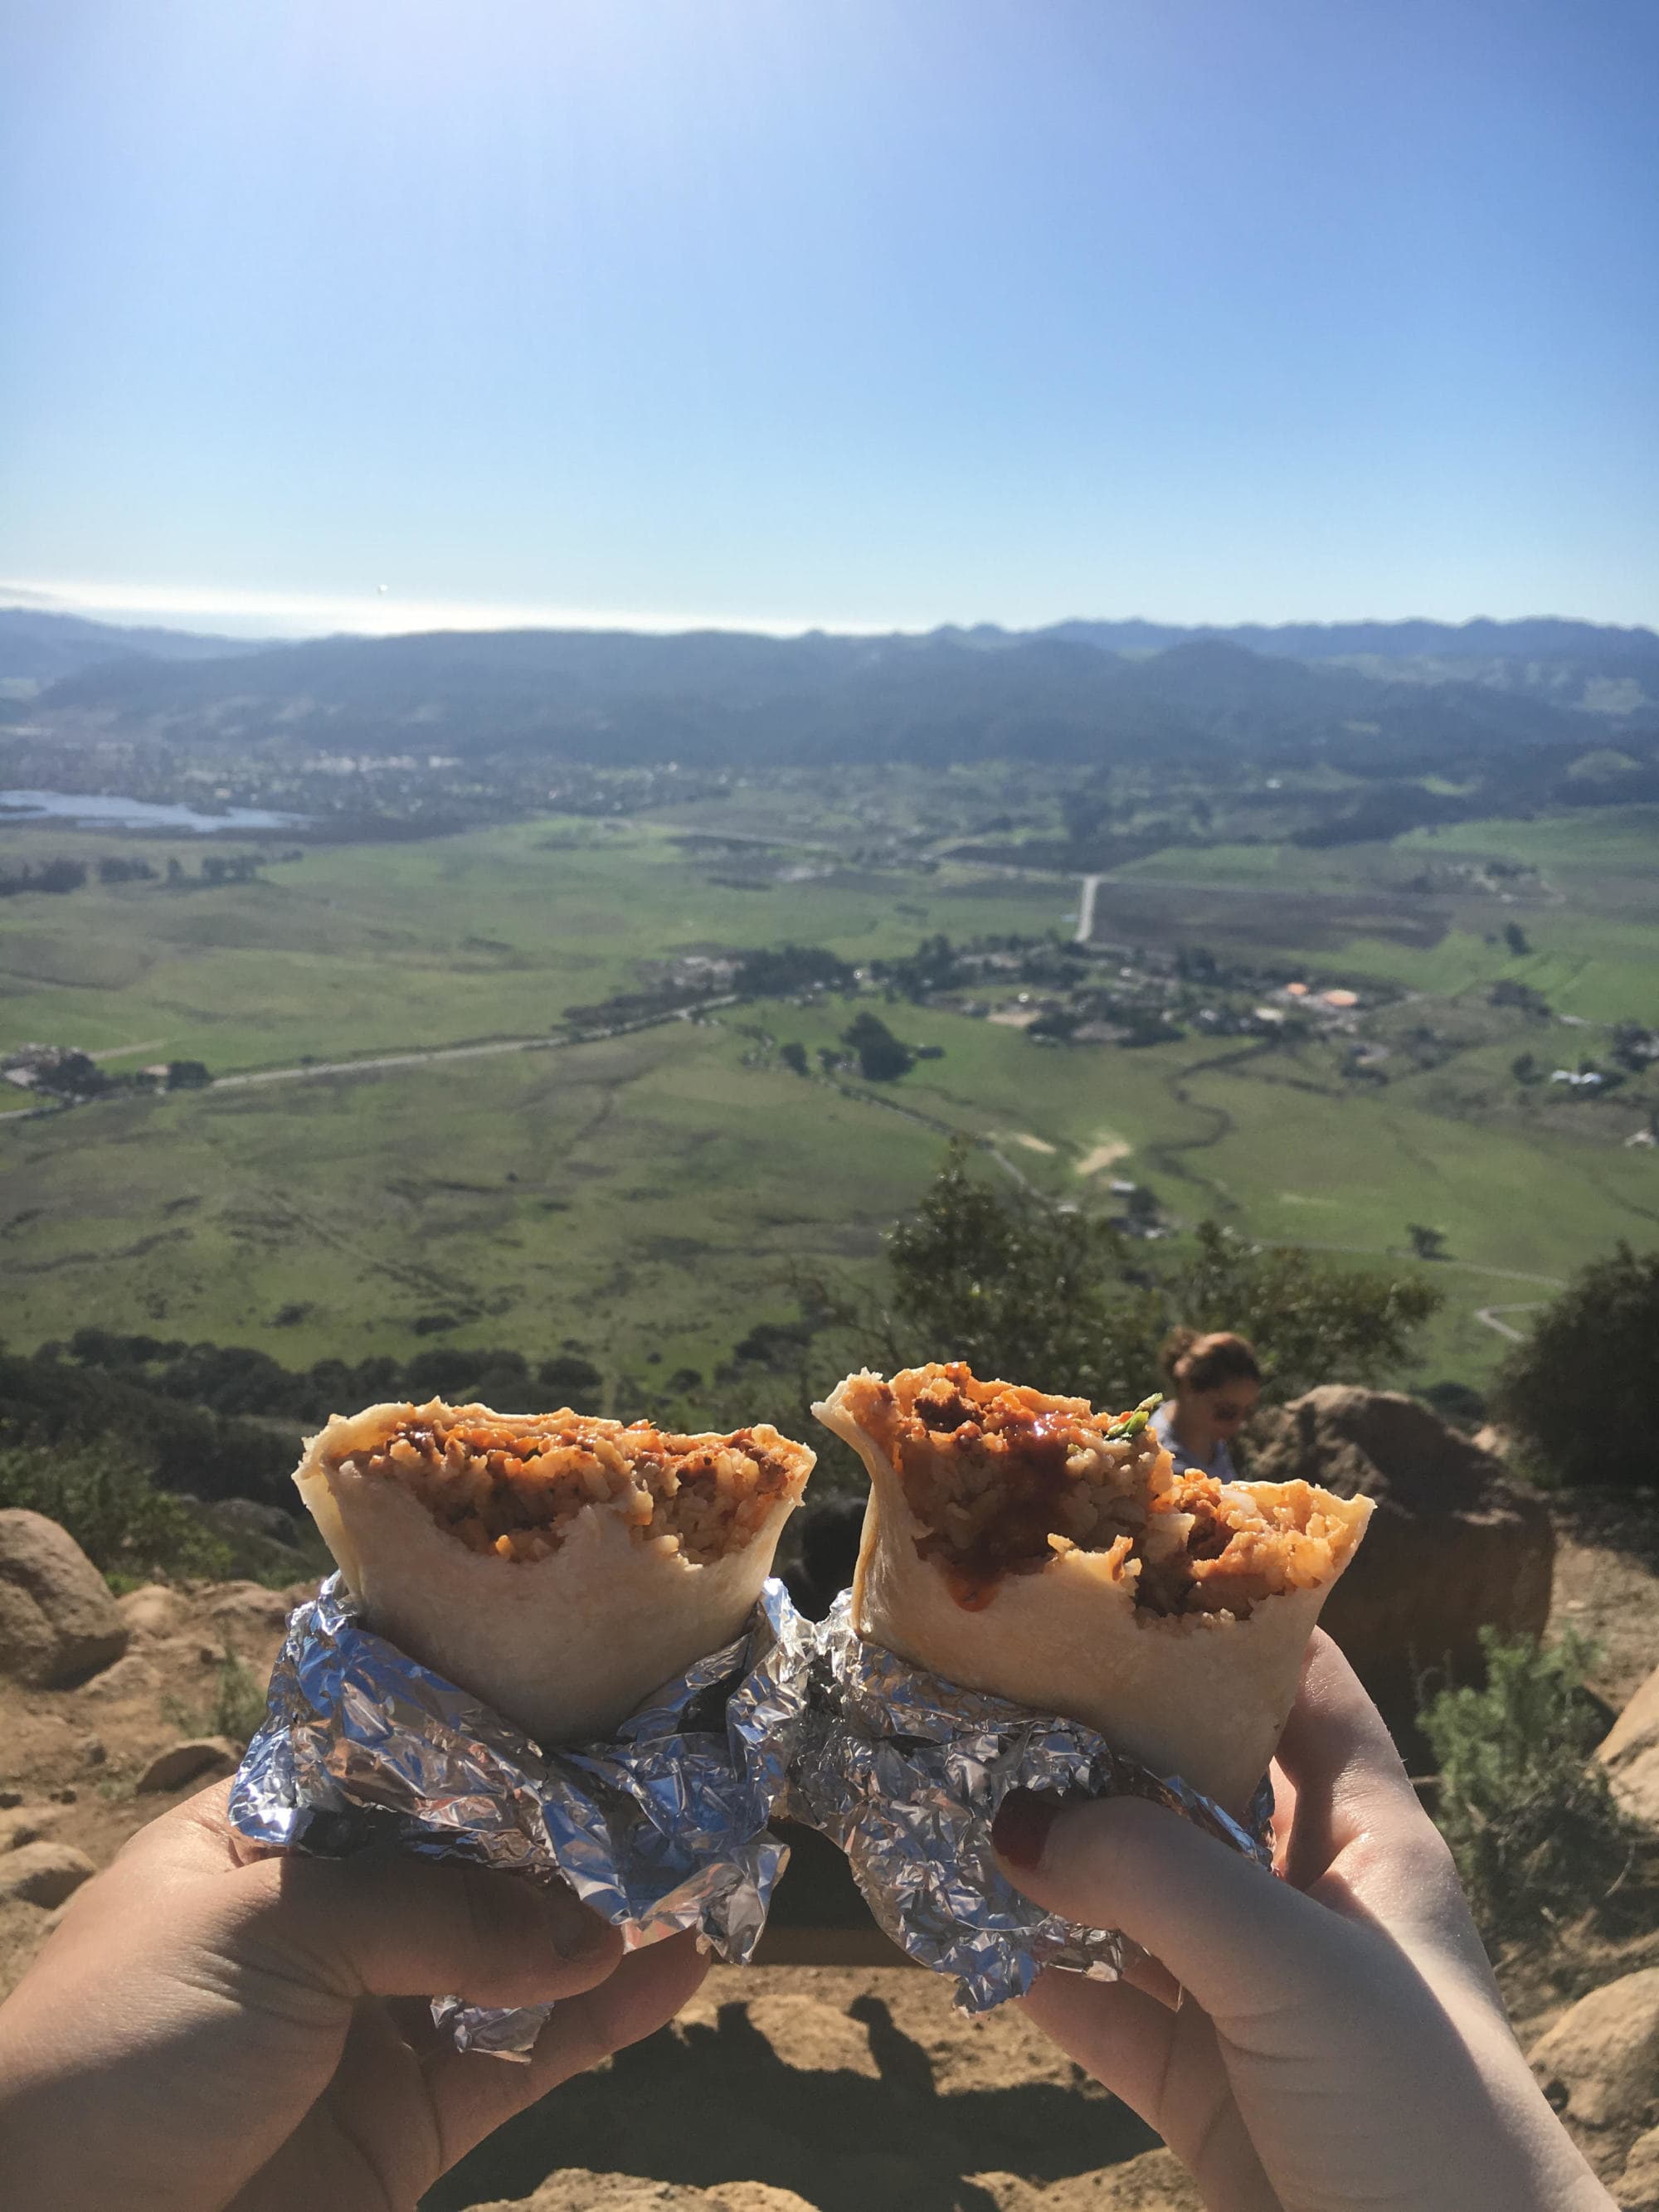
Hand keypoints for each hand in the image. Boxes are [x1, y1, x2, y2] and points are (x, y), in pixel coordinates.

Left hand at [0, 1781, 706, 2211]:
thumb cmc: (124, 2048)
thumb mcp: (267, 1929)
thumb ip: (435, 1913)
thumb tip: (594, 1928)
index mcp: (264, 1834)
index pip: (404, 1760)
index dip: (500, 1735)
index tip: (604, 1697)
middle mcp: (328, 1917)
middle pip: (475, 1855)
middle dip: (572, 1826)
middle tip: (685, 1777)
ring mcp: (374, 2022)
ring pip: (517, 1955)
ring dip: (607, 1919)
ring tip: (709, 1862)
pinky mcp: (410, 2124)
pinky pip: (527, 2059)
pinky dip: (606, 2019)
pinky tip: (678, 1968)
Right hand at [992, 1630, 1615, 2211]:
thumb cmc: (1417, 2111)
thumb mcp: (1293, 1967)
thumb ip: (1153, 1878)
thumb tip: (1012, 1817)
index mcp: (1365, 1834)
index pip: (1299, 1684)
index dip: (1221, 1618)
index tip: (1116, 1561)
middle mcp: (1301, 1895)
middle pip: (1184, 1778)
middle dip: (1092, 1730)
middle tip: (984, 1670)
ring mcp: (1244, 1989)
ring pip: (1125, 1888)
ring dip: (1043, 1848)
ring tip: (944, 1781)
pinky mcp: (1196, 2081)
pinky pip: (1092, 1999)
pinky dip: (1026, 1962)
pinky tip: (954, 1918)